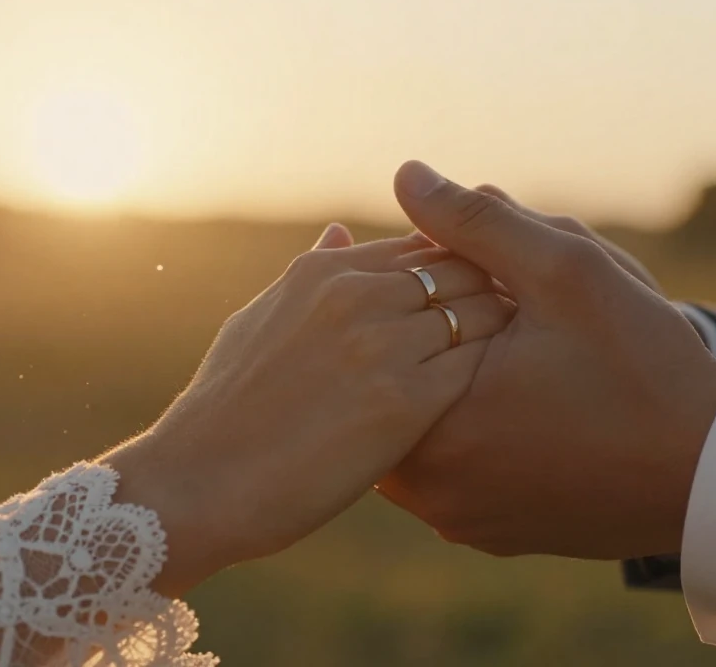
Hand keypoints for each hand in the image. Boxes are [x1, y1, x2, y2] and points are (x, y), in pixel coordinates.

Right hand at [101, 224, 513, 595]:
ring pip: (479, 311)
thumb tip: (341, 231)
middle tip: (520, 327)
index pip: (424, 244)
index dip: (459, 269)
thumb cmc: (224, 412)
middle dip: (492, 292)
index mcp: (324, 271)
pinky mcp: (402, 402)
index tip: (476, 299)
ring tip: (518, 363)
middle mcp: (355, 295)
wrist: (196, 485)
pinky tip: (501, 401)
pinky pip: (476, 369)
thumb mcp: (259, 321)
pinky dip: (495, 377)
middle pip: (462, 269)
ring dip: (502, 332)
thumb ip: (308, 273)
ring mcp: (380, 345)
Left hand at [378, 163, 715, 559]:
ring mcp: (461, 519)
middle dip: (418, 334)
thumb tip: (405, 174)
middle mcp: (432, 490)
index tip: (421, 258)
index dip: (395, 286)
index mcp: (436, 429)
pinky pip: (454, 467)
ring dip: (438, 380)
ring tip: (492, 336)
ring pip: (419, 429)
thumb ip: (477, 222)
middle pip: (391, 389)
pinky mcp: (493, 533)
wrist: (712, 472)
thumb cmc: (643, 367)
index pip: (377, 342)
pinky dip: (466, 424)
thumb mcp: (566, 271)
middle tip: (469, 299)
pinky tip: (510, 386)